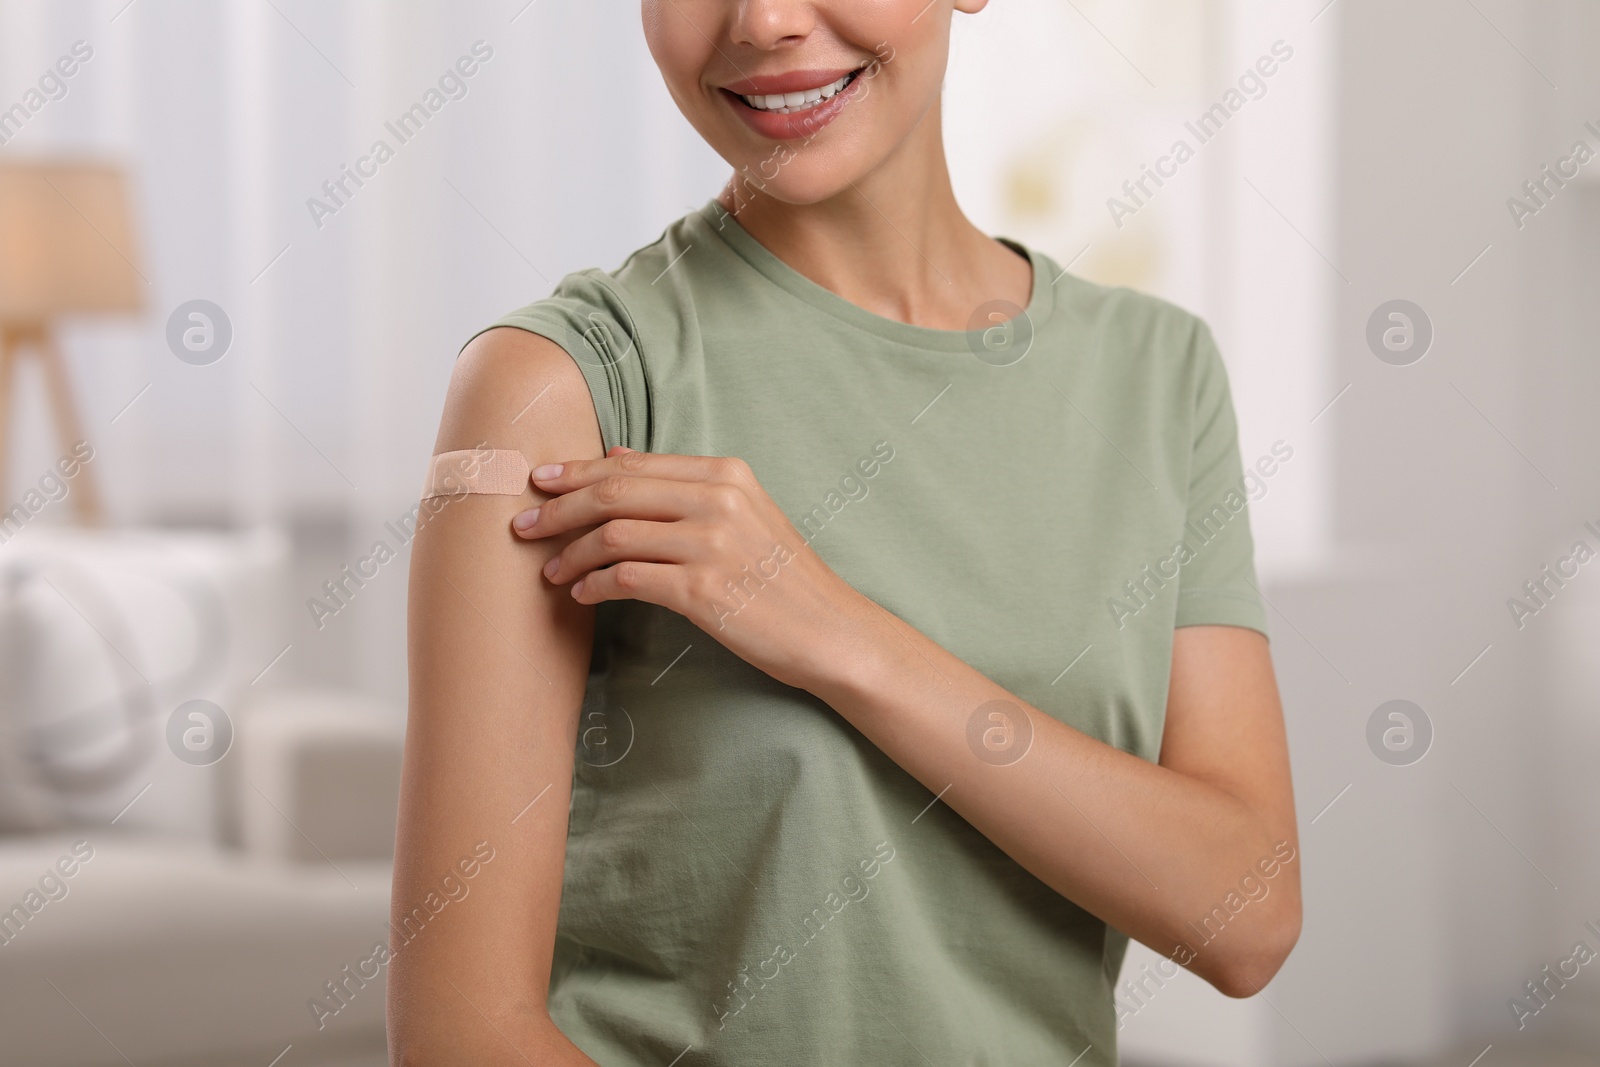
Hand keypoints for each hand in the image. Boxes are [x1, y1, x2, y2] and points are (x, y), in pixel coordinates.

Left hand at [511, 446, 869, 691]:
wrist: (829, 630)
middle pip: (614, 492)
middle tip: (523, 526)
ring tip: (549, 570)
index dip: (578, 471)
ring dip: (570, 553)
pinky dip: (596, 585)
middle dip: (559, 509)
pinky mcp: (705, 590)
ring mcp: (712, 544)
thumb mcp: (743, 513)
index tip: (540, 483)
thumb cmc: (781, 577)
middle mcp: (719, 500)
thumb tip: (619, 454)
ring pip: (614, 534)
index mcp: (726, 474)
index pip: (633, 465)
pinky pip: (629, 578)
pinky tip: (582, 594)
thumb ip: (683, 483)